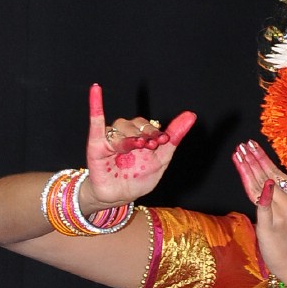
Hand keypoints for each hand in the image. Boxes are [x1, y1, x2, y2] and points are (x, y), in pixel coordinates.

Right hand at [83, 83, 195, 210]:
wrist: (119, 198)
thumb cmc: (137, 179)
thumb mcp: (161, 160)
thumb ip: (174, 137)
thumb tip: (191, 115)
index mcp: (140, 136)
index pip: (148, 126)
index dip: (156, 132)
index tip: (163, 141)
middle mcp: (125, 134)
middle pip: (134, 124)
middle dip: (145, 134)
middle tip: (150, 146)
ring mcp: (110, 138)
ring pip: (120, 127)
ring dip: (130, 137)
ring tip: (137, 146)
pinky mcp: (96, 144)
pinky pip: (95, 121)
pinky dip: (95, 104)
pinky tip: (96, 89)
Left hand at [231, 139, 286, 281]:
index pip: (278, 173)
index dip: (263, 158)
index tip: (252, 145)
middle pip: (268, 176)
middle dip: (254, 160)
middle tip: (242, 146)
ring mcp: (282, 214)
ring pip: (261, 188)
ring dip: (248, 170)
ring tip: (238, 155)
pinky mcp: (270, 226)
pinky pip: (262, 205)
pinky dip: (259, 192)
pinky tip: (251, 178)